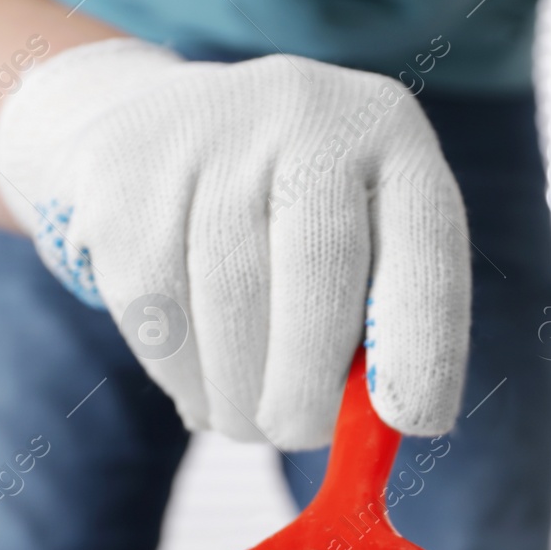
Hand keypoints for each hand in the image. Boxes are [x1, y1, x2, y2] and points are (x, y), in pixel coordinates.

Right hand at [0, 40, 470, 449]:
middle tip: (295, 434)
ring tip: (245, 416)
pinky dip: (180, 371)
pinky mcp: (125, 171)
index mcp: (394, 140)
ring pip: (228, 300)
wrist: (177, 135)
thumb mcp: (364, 254)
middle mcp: (309, 115)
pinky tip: (198, 379)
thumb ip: (382, 336)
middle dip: (306, 388)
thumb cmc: (298, 225)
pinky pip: (157, 305)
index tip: (410, 421)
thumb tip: (375, 432)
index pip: (425, 250)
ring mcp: (210, 130)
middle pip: (318, 277)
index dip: (422, 345)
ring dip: (237, 393)